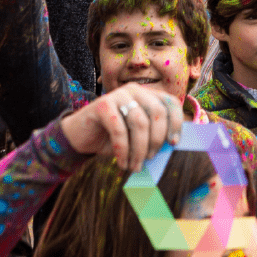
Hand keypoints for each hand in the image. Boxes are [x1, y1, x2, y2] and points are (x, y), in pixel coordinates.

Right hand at [59, 82, 183, 172]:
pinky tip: (122, 163)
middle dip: (157, 139)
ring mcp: (118, 95)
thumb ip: (154, 135)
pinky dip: (123, 150)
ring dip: (140, 149)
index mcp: (147, 94)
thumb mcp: (137, 136)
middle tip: (151, 158)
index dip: (176, 122)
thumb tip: (173, 146)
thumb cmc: (114, 138)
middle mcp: (134, 90)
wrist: (80, 137)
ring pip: (139, 122)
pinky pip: (119, 130)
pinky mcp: (102, 104)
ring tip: (135, 166)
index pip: (170, 102)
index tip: (173, 143)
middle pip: (157, 112)